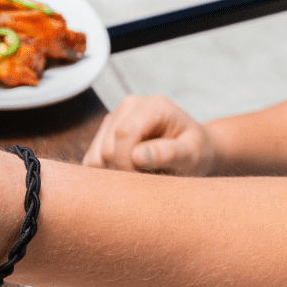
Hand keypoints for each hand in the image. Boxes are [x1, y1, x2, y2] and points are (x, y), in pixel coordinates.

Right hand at [82, 95, 216, 174]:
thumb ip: (168, 154)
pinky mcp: (103, 133)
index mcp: (154, 106)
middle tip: (145, 179)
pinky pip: (91, 161)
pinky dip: (105, 174)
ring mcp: (113, 118)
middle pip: (107, 147)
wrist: (191, 150)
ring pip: (95, 157)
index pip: (124, 133)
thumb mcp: (191, 155)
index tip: (144, 180)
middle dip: (122, 170)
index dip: (127, 162)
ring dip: (113, 174)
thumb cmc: (195, 153)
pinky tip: (127, 172)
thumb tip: (137, 156)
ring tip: (139, 174)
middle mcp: (129, 106)